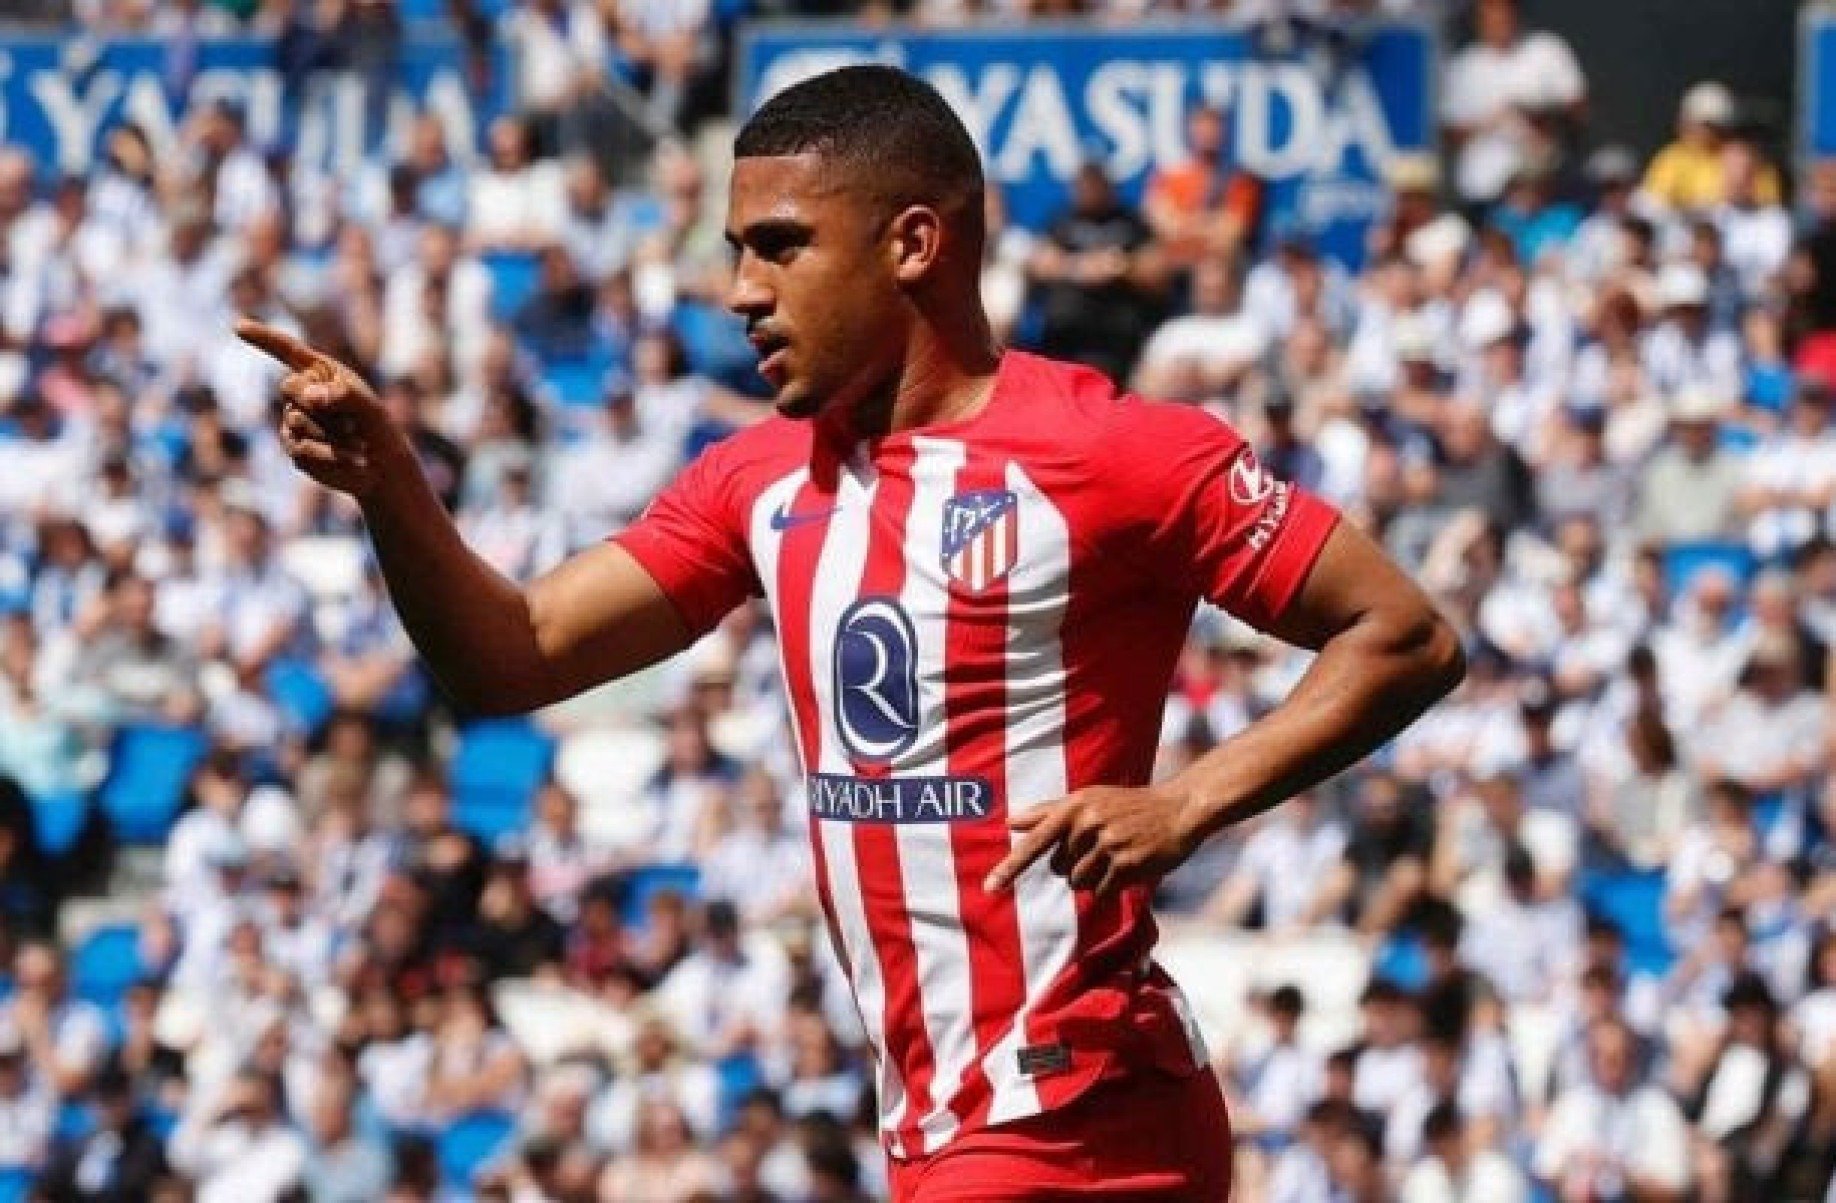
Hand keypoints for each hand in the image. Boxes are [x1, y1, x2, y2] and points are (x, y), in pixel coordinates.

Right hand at [236, 318, 401, 500]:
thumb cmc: (379, 430)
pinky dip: (330, 455)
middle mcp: (303, 393)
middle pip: (289, 387)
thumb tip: (310, 397)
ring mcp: (294, 421)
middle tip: (352, 421)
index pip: (287, 350)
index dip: (263, 338)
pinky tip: (348, 458)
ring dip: (331, 434)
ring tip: (355, 441)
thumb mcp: (371, 408)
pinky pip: (302, 450)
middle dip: (316, 403)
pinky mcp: (294, 447)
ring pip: (296, 422)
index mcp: (321, 373)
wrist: (381, 467)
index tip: (238, 326)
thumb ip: (344, 395)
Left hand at [984, 784, 1202, 895]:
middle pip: (1058, 868)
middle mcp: (1089, 824)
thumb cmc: (1126, 805)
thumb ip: (1048, 812)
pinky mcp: (1128, 864)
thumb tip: (1010, 822)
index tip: (989, 888)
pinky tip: (1126, 867)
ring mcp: (1109, 844)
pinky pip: (1101, 891)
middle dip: (1074, 864)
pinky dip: (1110, 886)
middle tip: (1100, 846)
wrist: (1177, 809)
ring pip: (1078, 883)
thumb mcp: (1088, 799)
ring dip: (1093, 878)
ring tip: (1114, 856)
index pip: (1034, 842)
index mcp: (1074, 806)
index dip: (1010, 867)